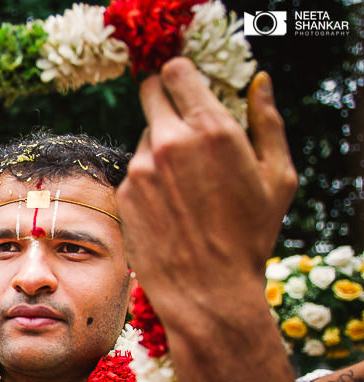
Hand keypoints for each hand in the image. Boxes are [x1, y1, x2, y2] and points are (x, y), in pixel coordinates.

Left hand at [117, 58, 296, 320]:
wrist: (207, 290)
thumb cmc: (249, 236)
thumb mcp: (277, 177)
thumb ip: (266, 122)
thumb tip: (259, 83)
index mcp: (211, 129)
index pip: (176, 71)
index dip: (181, 76)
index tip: (188, 87)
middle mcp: (169, 142)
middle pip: (150, 92)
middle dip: (165, 98)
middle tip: (183, 123)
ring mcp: (140, 168)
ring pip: (146, 135)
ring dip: (162, 146)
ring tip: (188, 185)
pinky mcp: (124, 193)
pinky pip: (135, 169)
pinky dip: (150, 178)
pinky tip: (171, 207)